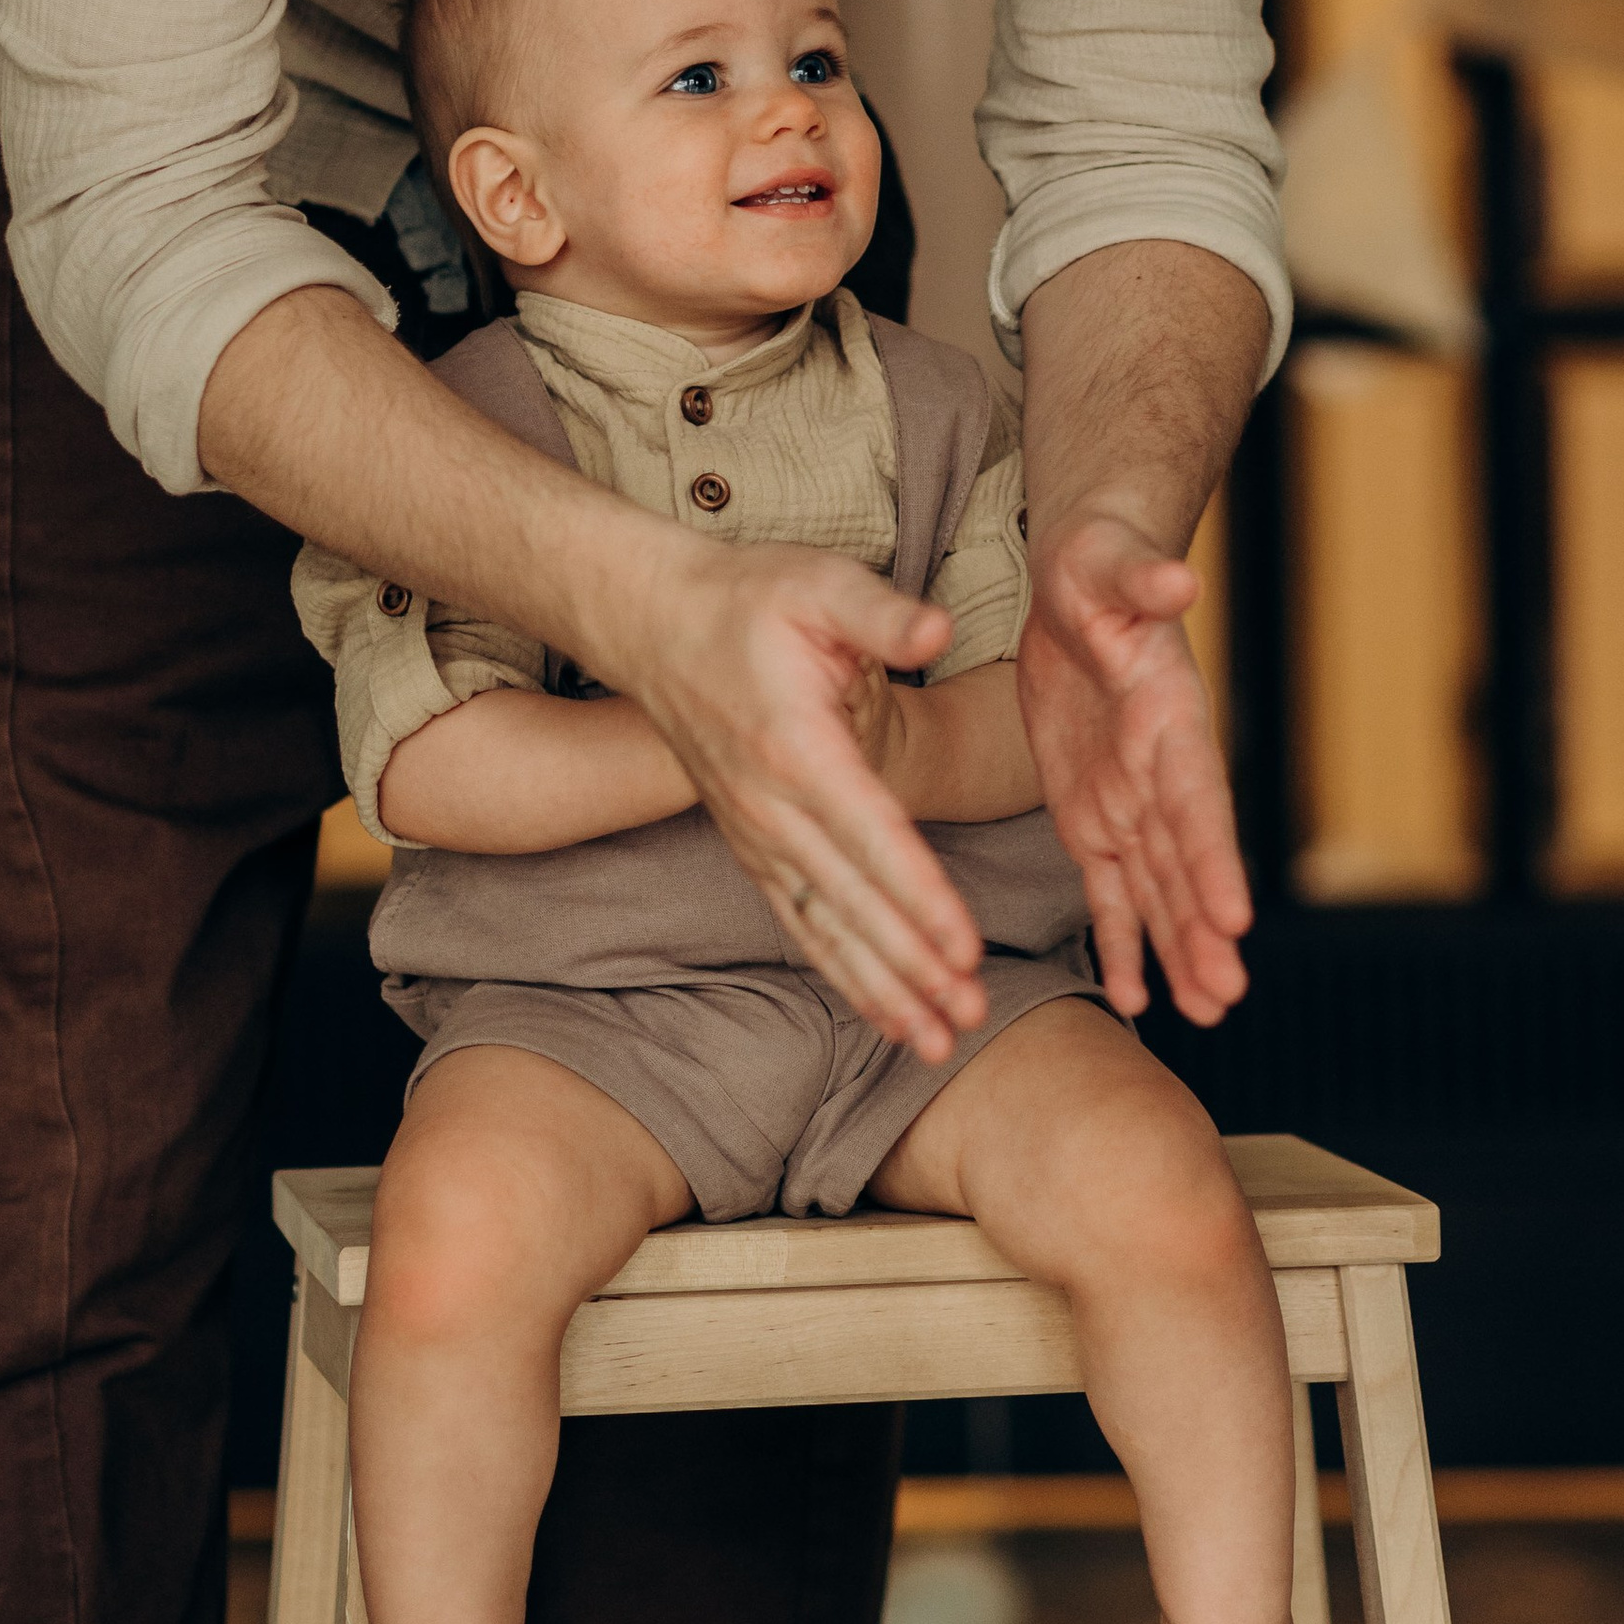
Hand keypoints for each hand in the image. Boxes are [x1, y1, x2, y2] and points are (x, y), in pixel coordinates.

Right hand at [602, 537, 986, 1063]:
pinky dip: (843, 971)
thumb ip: (881, 613)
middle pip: (852, 902)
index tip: (963, 947)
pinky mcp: (753, 846)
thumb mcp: (818, 582)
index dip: (919, 895)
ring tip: (935, 1041)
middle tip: (968, 1017)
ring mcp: (757, 835)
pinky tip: (885, 1013)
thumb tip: (938, 629)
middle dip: (912, 966)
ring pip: (825, 928)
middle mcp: (771, 808)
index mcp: (797, 748)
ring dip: (881, 988)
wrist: (654, 623)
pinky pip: (801, 923)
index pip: (870, 835)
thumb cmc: (748, 599)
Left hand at [1018, 511, 1249, 1027]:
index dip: (1214, 857)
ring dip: (1180, 949)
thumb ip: (1141, 580)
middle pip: (1186, 862)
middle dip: (1204, 929)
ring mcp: (1129, 799)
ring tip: (1208, 1012)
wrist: (1081, 582)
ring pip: (1157, 889)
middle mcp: (1160, 771)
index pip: (1197, 798)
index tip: (1233, 917)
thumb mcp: (1106, 564)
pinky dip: (1122, 940)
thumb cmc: (1097, 565)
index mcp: (1171, 718)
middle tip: (1225, 997)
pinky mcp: (1091, 813)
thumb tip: (1179, 582)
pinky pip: (1108, 888)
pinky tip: (1138, 995)